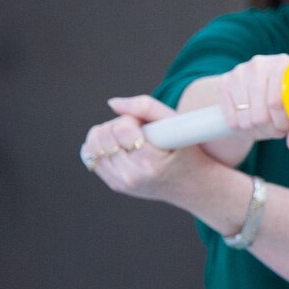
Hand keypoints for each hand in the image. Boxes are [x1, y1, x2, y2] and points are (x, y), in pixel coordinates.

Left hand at [81, 96, 211, 200]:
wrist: (195, 184)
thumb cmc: (189, 151)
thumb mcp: (177, 124)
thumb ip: (146, 107)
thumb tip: (111, 103)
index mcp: (150, 162)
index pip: (121, 128)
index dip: (130, 119)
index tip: (144, 123)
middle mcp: (132, 176)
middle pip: (103, 137)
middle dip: (117, 125)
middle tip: (137, 128)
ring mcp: (122, 183)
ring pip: (93, 148)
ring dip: (107, 135)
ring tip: (127, 136)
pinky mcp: (116, 185)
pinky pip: (92, 160)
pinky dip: (100, 148)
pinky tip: (117, 145)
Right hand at [216, 54, 288, 151]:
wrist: (265, 83)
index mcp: (286, 65)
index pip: (277, 102)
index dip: (282, 122)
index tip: (286, 128)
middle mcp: (261, 64)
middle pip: (261, 115)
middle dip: (271, 128)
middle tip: (276, 129)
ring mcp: (241, 72)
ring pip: (246, 120)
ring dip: (256, 130)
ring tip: (265, 125)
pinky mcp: (225, 82)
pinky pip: (232, 119)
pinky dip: (242, 128)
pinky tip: (251, 122)